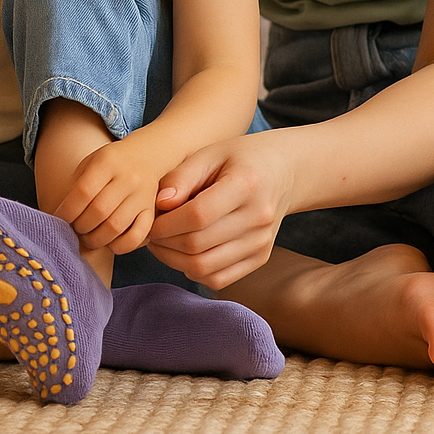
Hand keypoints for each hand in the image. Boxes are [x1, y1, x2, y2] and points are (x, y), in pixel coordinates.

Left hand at [53, 135, 171, 254]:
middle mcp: (127, 178)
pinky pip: (137, 236)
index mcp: (107, 162)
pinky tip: (110, 243)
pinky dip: (121, 246)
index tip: (58, 219)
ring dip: (96, 239)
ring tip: (88, 238)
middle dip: (80, 226)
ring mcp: (142, 195)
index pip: (84, 191)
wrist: (146, 154)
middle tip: (74, 229)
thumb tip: (58, 216)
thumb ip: (76, 184)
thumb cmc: (110, 163)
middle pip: (99, 211)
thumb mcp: (90, 162)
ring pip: (116, 226)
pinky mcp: (151, 210)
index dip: (67, 211)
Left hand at [147, 130, 294, 290]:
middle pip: (198, 245)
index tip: (152, 219)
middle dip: (164, 243)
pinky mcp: (260, 258)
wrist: (282, 172)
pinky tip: (185, 253)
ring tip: (164, 242)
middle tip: (152, 232)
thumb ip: (182, 176)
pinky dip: (194, 271)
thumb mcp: (210, 154)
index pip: (198, 216)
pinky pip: (218, 279)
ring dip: (174, 260)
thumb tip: (160, 204)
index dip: (166, 223)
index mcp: (246, 184)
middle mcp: (258, 217)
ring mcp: (261, 242)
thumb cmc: (239, 158)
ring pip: (205, 268)